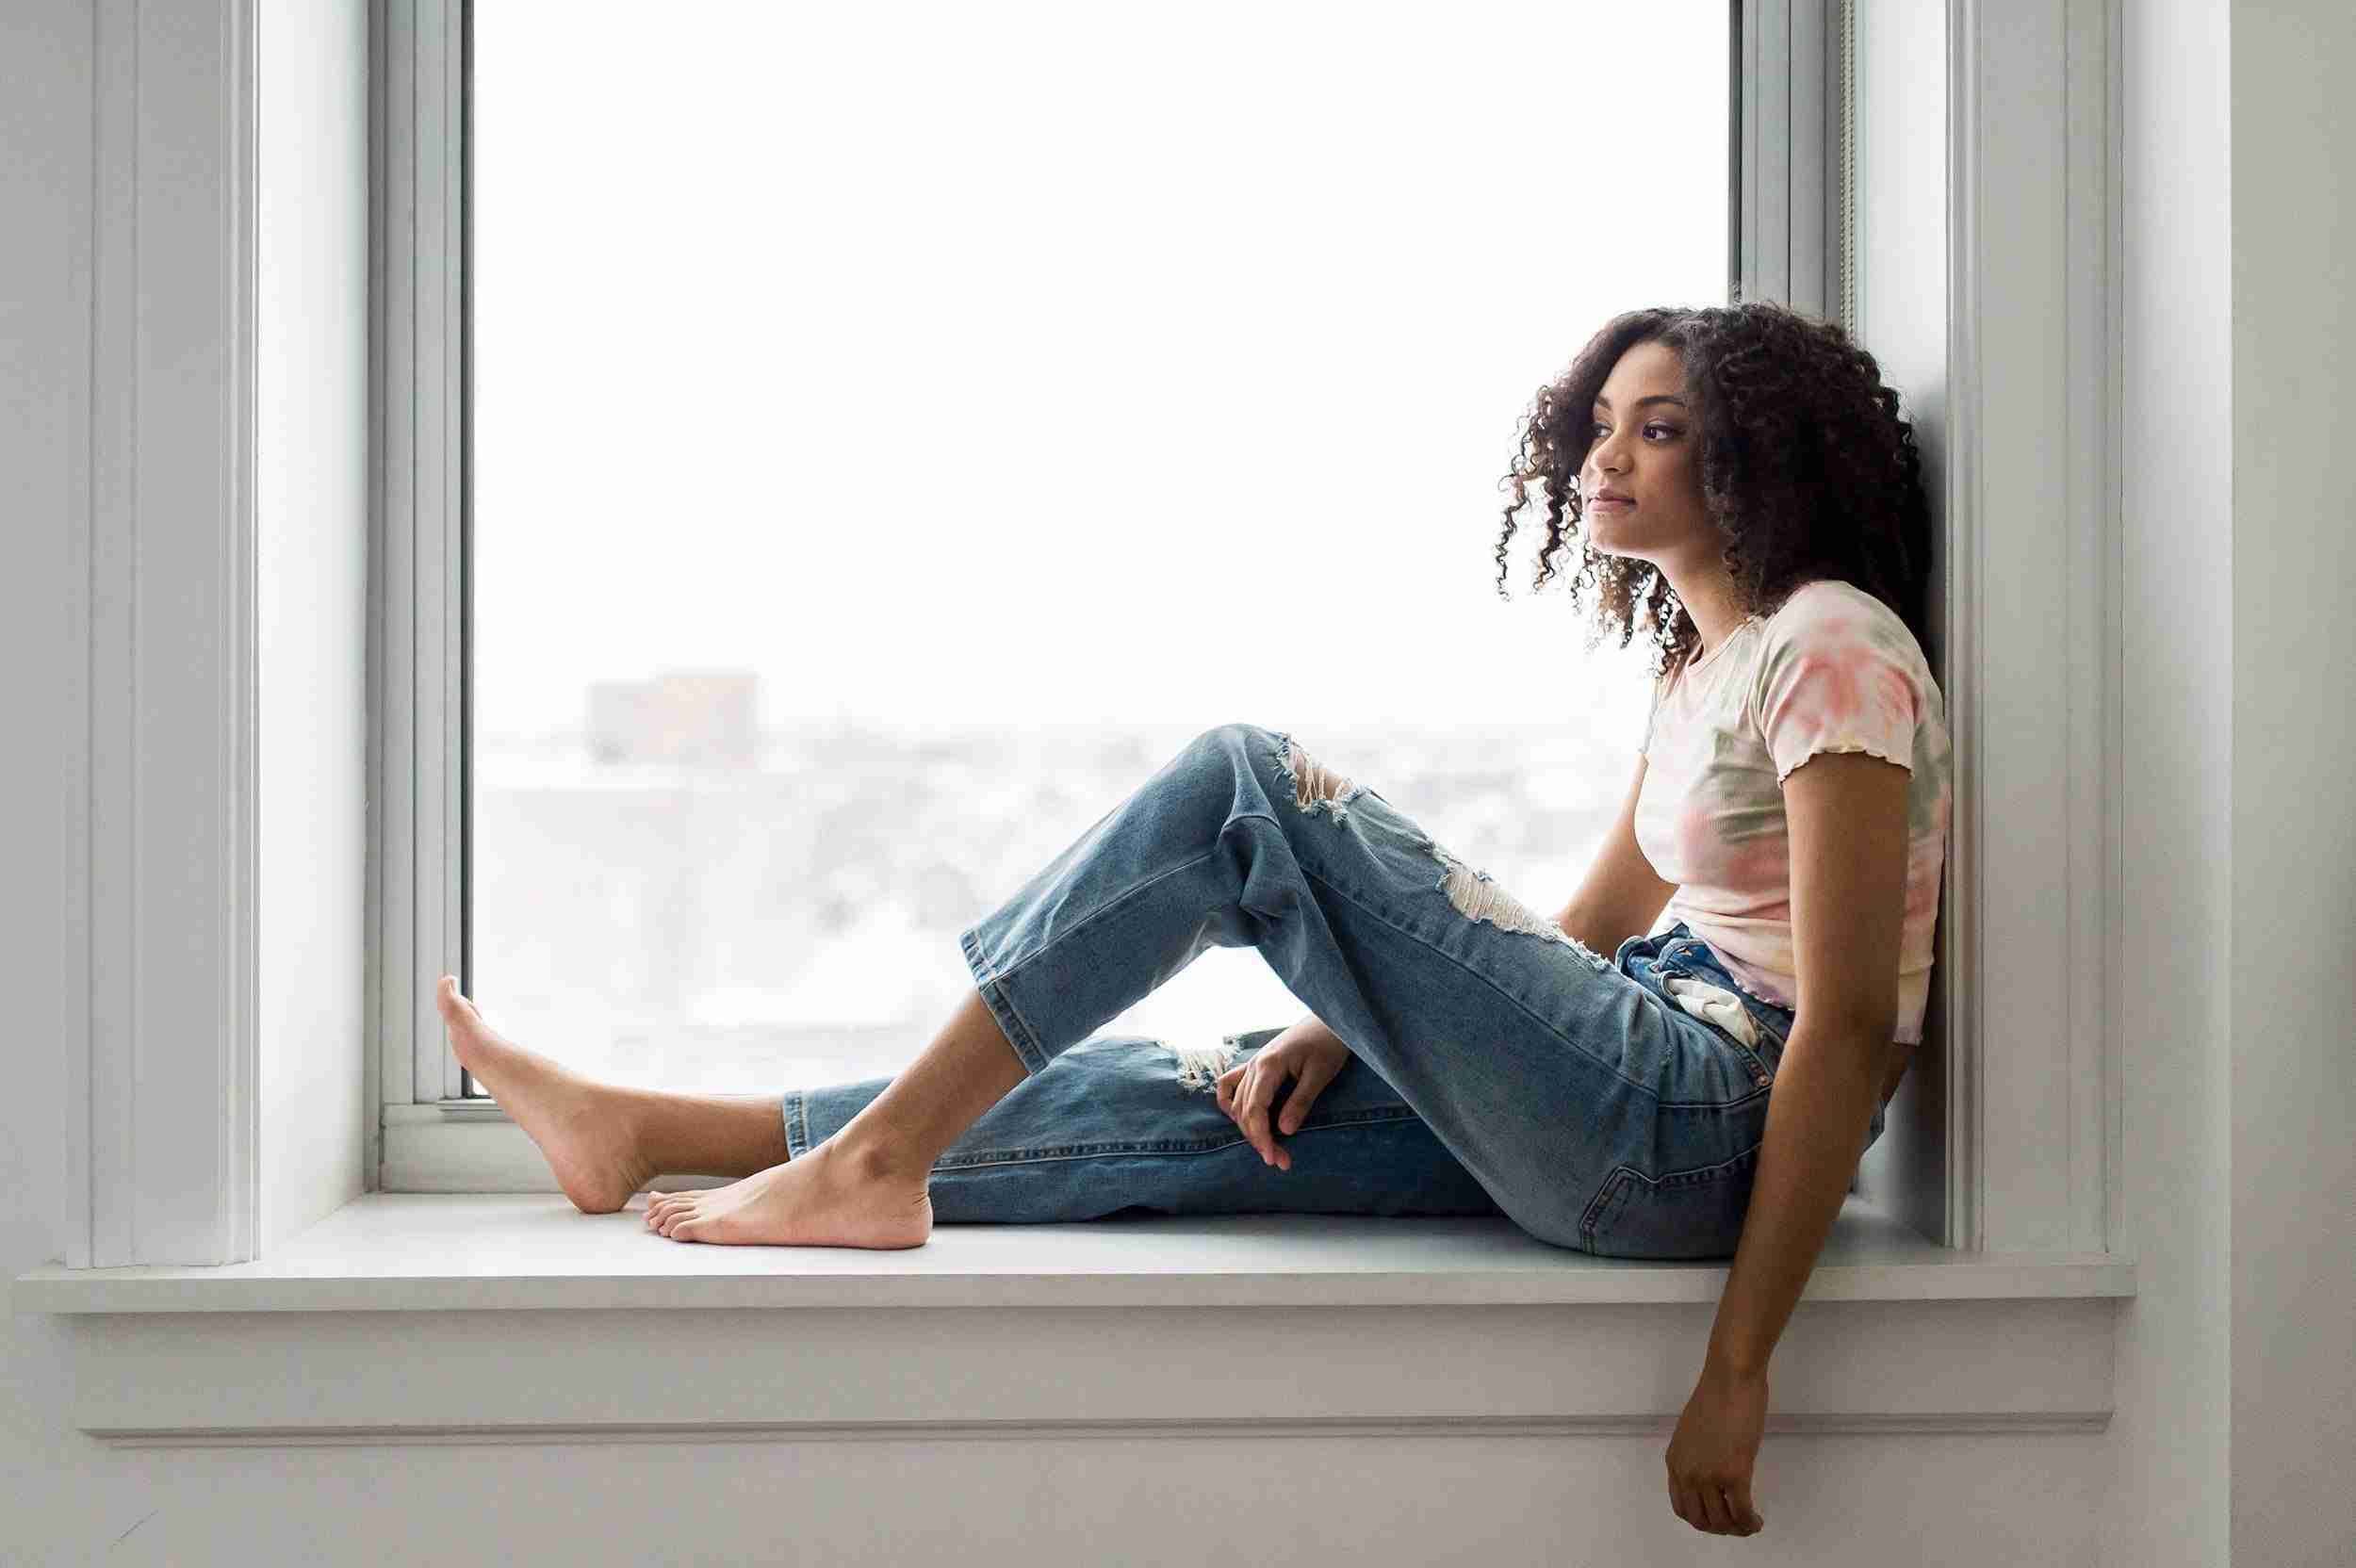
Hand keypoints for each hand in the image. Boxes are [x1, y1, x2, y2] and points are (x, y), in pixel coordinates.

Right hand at [1213, 1020, 1351, 1170]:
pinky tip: (1240, 1118)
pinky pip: (1230, 1085)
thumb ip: (1300, 1102)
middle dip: (1259, 1139)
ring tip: (1267, 1147)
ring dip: (1249, 1128)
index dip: (1261, 1137)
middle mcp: (1255, 1065)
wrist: (1328, 1021)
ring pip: (1237, 1103)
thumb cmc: (1327, 1044)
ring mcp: (1252, 1064)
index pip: (1255, 1109)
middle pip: (1244, 1111)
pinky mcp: (1256, 1065)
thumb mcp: (1319, 1075)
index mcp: (1269, 1066)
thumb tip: (1284, 1131)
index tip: (1274, 1158)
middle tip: (1280, 1161)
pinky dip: (1230, 1103)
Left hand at [1665, 1361, 1768, 1536]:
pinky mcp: (1733, 1474)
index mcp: (1675, 1461)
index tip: (1718, 1517)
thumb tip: (1711, 1471)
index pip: (1681, 1506)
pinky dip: (1749, 1523)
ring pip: (1721, 1521)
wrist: (1730, 1379)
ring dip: (1737, 1529)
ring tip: (1750, 1522)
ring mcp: (1709, 1475)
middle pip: (1700, 1520)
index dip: (1701, 1519)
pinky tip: (1757, 1520)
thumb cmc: (1718, 1396)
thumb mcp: (1694, 1432)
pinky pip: (1741, 1513)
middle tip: (1737, 1524)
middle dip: (1720, 1528)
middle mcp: (1687, 1472)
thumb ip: (1697, 1455)